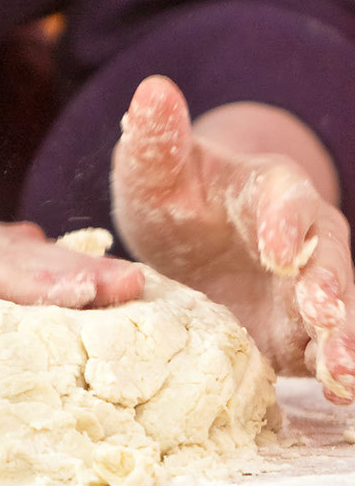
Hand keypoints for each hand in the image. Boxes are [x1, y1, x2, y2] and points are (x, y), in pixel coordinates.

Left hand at [111, 75, 354, 403]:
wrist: (180, 241)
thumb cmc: (169, 195)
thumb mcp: (151, 169)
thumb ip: (155, 141)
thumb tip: (151, 90)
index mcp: (262, 192)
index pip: (282, 199)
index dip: (285, 219)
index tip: (280, 245)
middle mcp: (296, 239)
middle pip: (326, 261)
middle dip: (330, 288)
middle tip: (326, 317)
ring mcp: (299, 289)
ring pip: (334, 313)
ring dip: (344, 341)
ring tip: (344, 375)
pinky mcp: (290, 332)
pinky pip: (316, 352)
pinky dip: (331, 372)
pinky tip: (339, 396)